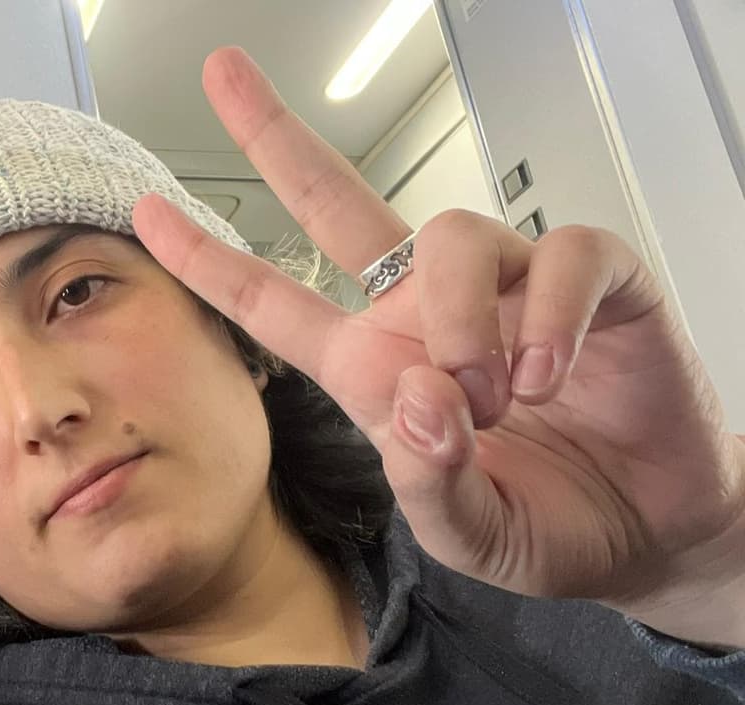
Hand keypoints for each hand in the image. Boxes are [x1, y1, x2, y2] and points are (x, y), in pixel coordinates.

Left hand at [133, 47, 744, 647]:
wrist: (648, 537)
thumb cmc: (547, 526)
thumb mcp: (466, 532)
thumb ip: (430, 481)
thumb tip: (422, 395)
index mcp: (376, 368)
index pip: (277, 302)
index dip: (211, 259)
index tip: (148, 211)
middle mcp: (430, 313)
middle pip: (341, 202)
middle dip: (278, 139)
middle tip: (225, 76)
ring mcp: (509, 292)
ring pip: (456, 235)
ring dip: (463, 320)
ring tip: (493, 398)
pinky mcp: (593, 284)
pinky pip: (562, 256)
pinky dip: (550, 317)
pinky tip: (548, 375)